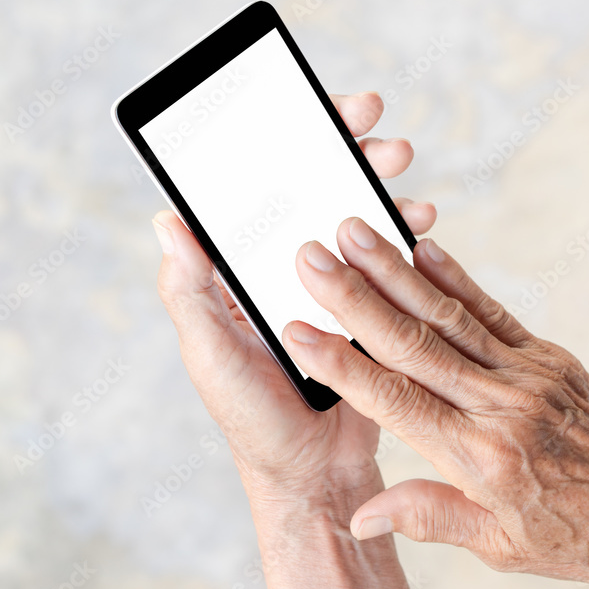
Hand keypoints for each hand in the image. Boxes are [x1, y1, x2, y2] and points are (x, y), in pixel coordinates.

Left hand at [151, 92, 435, 503]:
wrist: (313, 472)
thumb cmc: (253, 418)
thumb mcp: (211, 354)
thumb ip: (191, 292)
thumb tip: (168, 222)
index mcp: (247, 273)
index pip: (267, 194)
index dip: (291, 148)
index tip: (319, 116)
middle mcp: (289, 271)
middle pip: (319, 196)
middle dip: (352, 156)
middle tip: (382, 137)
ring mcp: (333, 289)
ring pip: (359, 224)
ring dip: (386, 197)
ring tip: (411, 190)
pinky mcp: (371, 312)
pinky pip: (390, 267)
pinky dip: (406, 243)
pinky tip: (420, 230)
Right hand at [280, 218, 588, 585]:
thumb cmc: (585, 536)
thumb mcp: (503, 547)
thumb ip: (431, 517)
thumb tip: (365, 513)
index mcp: (481, 458)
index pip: (395, 402)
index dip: (342, 365)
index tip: (297, 330)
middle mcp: (501, 407)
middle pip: (414, 344)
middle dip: (356, 297)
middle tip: (311, 256)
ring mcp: (528, 374)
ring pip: (449, 316)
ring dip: (397, 272)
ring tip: (357, 233)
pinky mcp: (549, 357)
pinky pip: (493, 312)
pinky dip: (456, 278)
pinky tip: (424, 249)